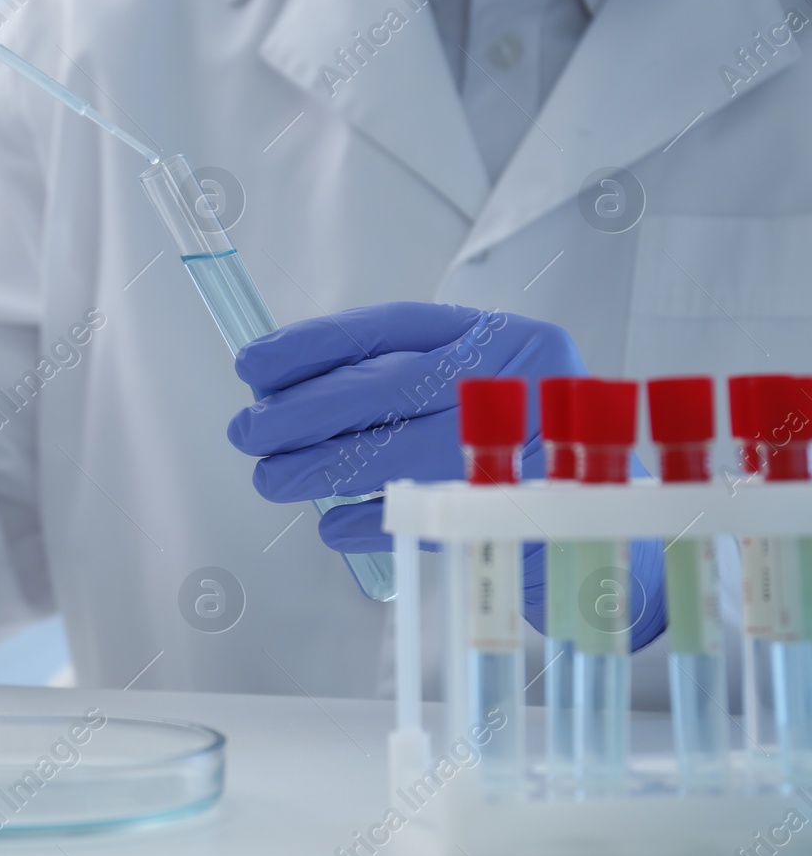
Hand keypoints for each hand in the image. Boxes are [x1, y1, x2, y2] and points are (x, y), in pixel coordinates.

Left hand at [225, 302, 664, 646]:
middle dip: (304, 411)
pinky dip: (368, 520)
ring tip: (271, 478)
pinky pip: (427, 515)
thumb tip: (280, 389)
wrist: (607, 528)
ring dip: (321, 468)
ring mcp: (530, 448)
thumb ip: (393, 380)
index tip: (254, 364)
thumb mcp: (466, 392)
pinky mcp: (526, 517)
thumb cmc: (514, 450)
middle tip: (247, 432)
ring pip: (402, 451)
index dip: (315, 344)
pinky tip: (331, 524)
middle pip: (391, 387)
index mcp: (502, 337)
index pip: (393, 328)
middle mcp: (521, 382)